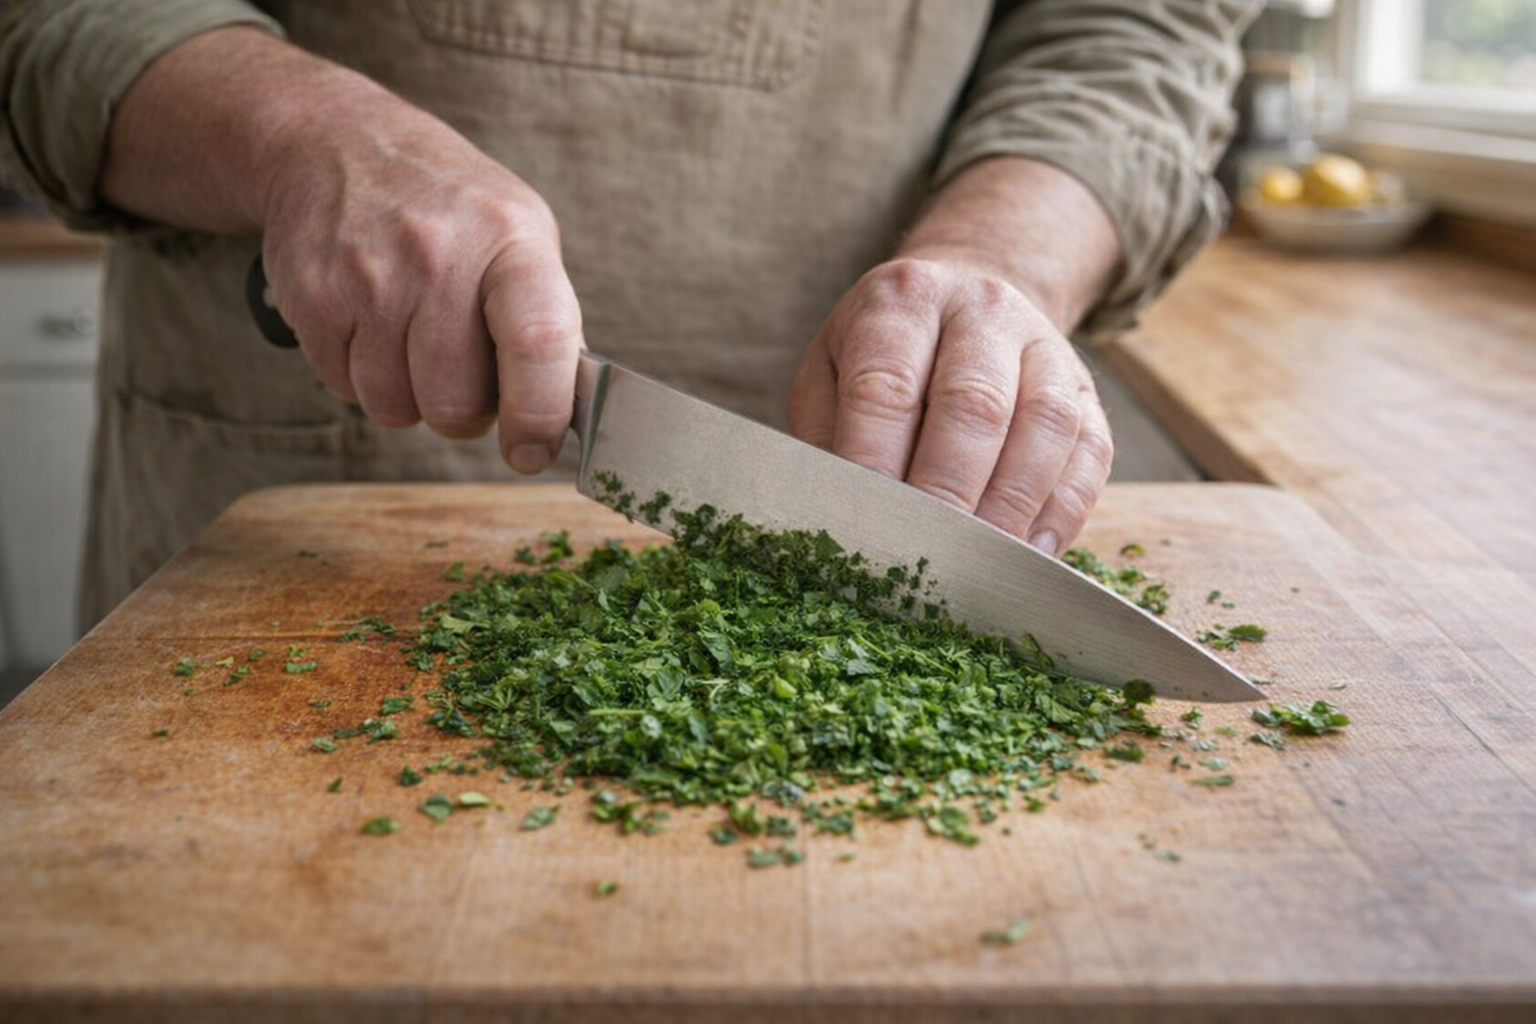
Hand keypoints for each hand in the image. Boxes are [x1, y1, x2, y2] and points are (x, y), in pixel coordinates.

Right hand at [258, 99, 581, 471]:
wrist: (337, 143)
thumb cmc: (451, 209)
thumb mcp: (520, 238)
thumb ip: (548, 325)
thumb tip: (565, 414)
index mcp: (511, 241)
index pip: (538, 342)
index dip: (539, 415)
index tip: (531, 451)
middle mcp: (439, 255)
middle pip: (455, 403)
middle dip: (463, 411)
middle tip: (461, 371)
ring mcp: (369, 276)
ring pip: (396, 408)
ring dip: (409, 396)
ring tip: (413, 338)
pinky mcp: (313, 296)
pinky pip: (345, 390)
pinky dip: (362, 377)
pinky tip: (371, 325)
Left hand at [787, 255, 1112, 556]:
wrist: (963, 303)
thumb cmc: (883, 358)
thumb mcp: (830, 375)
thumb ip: (828, 438)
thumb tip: (837, 517)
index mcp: (902, 301)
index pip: (886, 386)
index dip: (875, 462)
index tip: (865, 522)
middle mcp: (981, 310)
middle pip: (974, 405)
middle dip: (947, 492)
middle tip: (924, 555)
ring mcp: (1044, 347)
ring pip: (1045, 426)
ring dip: (1011, 506)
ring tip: (977, 562)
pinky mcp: (1085, 390)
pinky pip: (1089, 452)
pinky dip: (1061, 511)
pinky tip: (1029, 553)